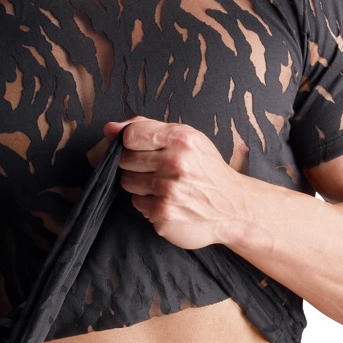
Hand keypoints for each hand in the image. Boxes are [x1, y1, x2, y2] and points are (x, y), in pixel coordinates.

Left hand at [105, 118, 244, 250]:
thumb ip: (146, 128)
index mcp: (181, 139)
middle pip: (125, 159)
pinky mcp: (163, 214)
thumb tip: (109, 128)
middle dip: (135, 163)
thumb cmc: (205, 169)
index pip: (130, 135)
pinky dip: (148, 202)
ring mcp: (169, 191)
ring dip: (139, 183)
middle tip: (156, 168)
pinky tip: (167, 200)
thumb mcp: (186, 138)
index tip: (142, 147)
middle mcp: (175, 164)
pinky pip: (137, 203)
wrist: (232, 206)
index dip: (131, 142)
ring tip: (162, 184)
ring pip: (127, 181)